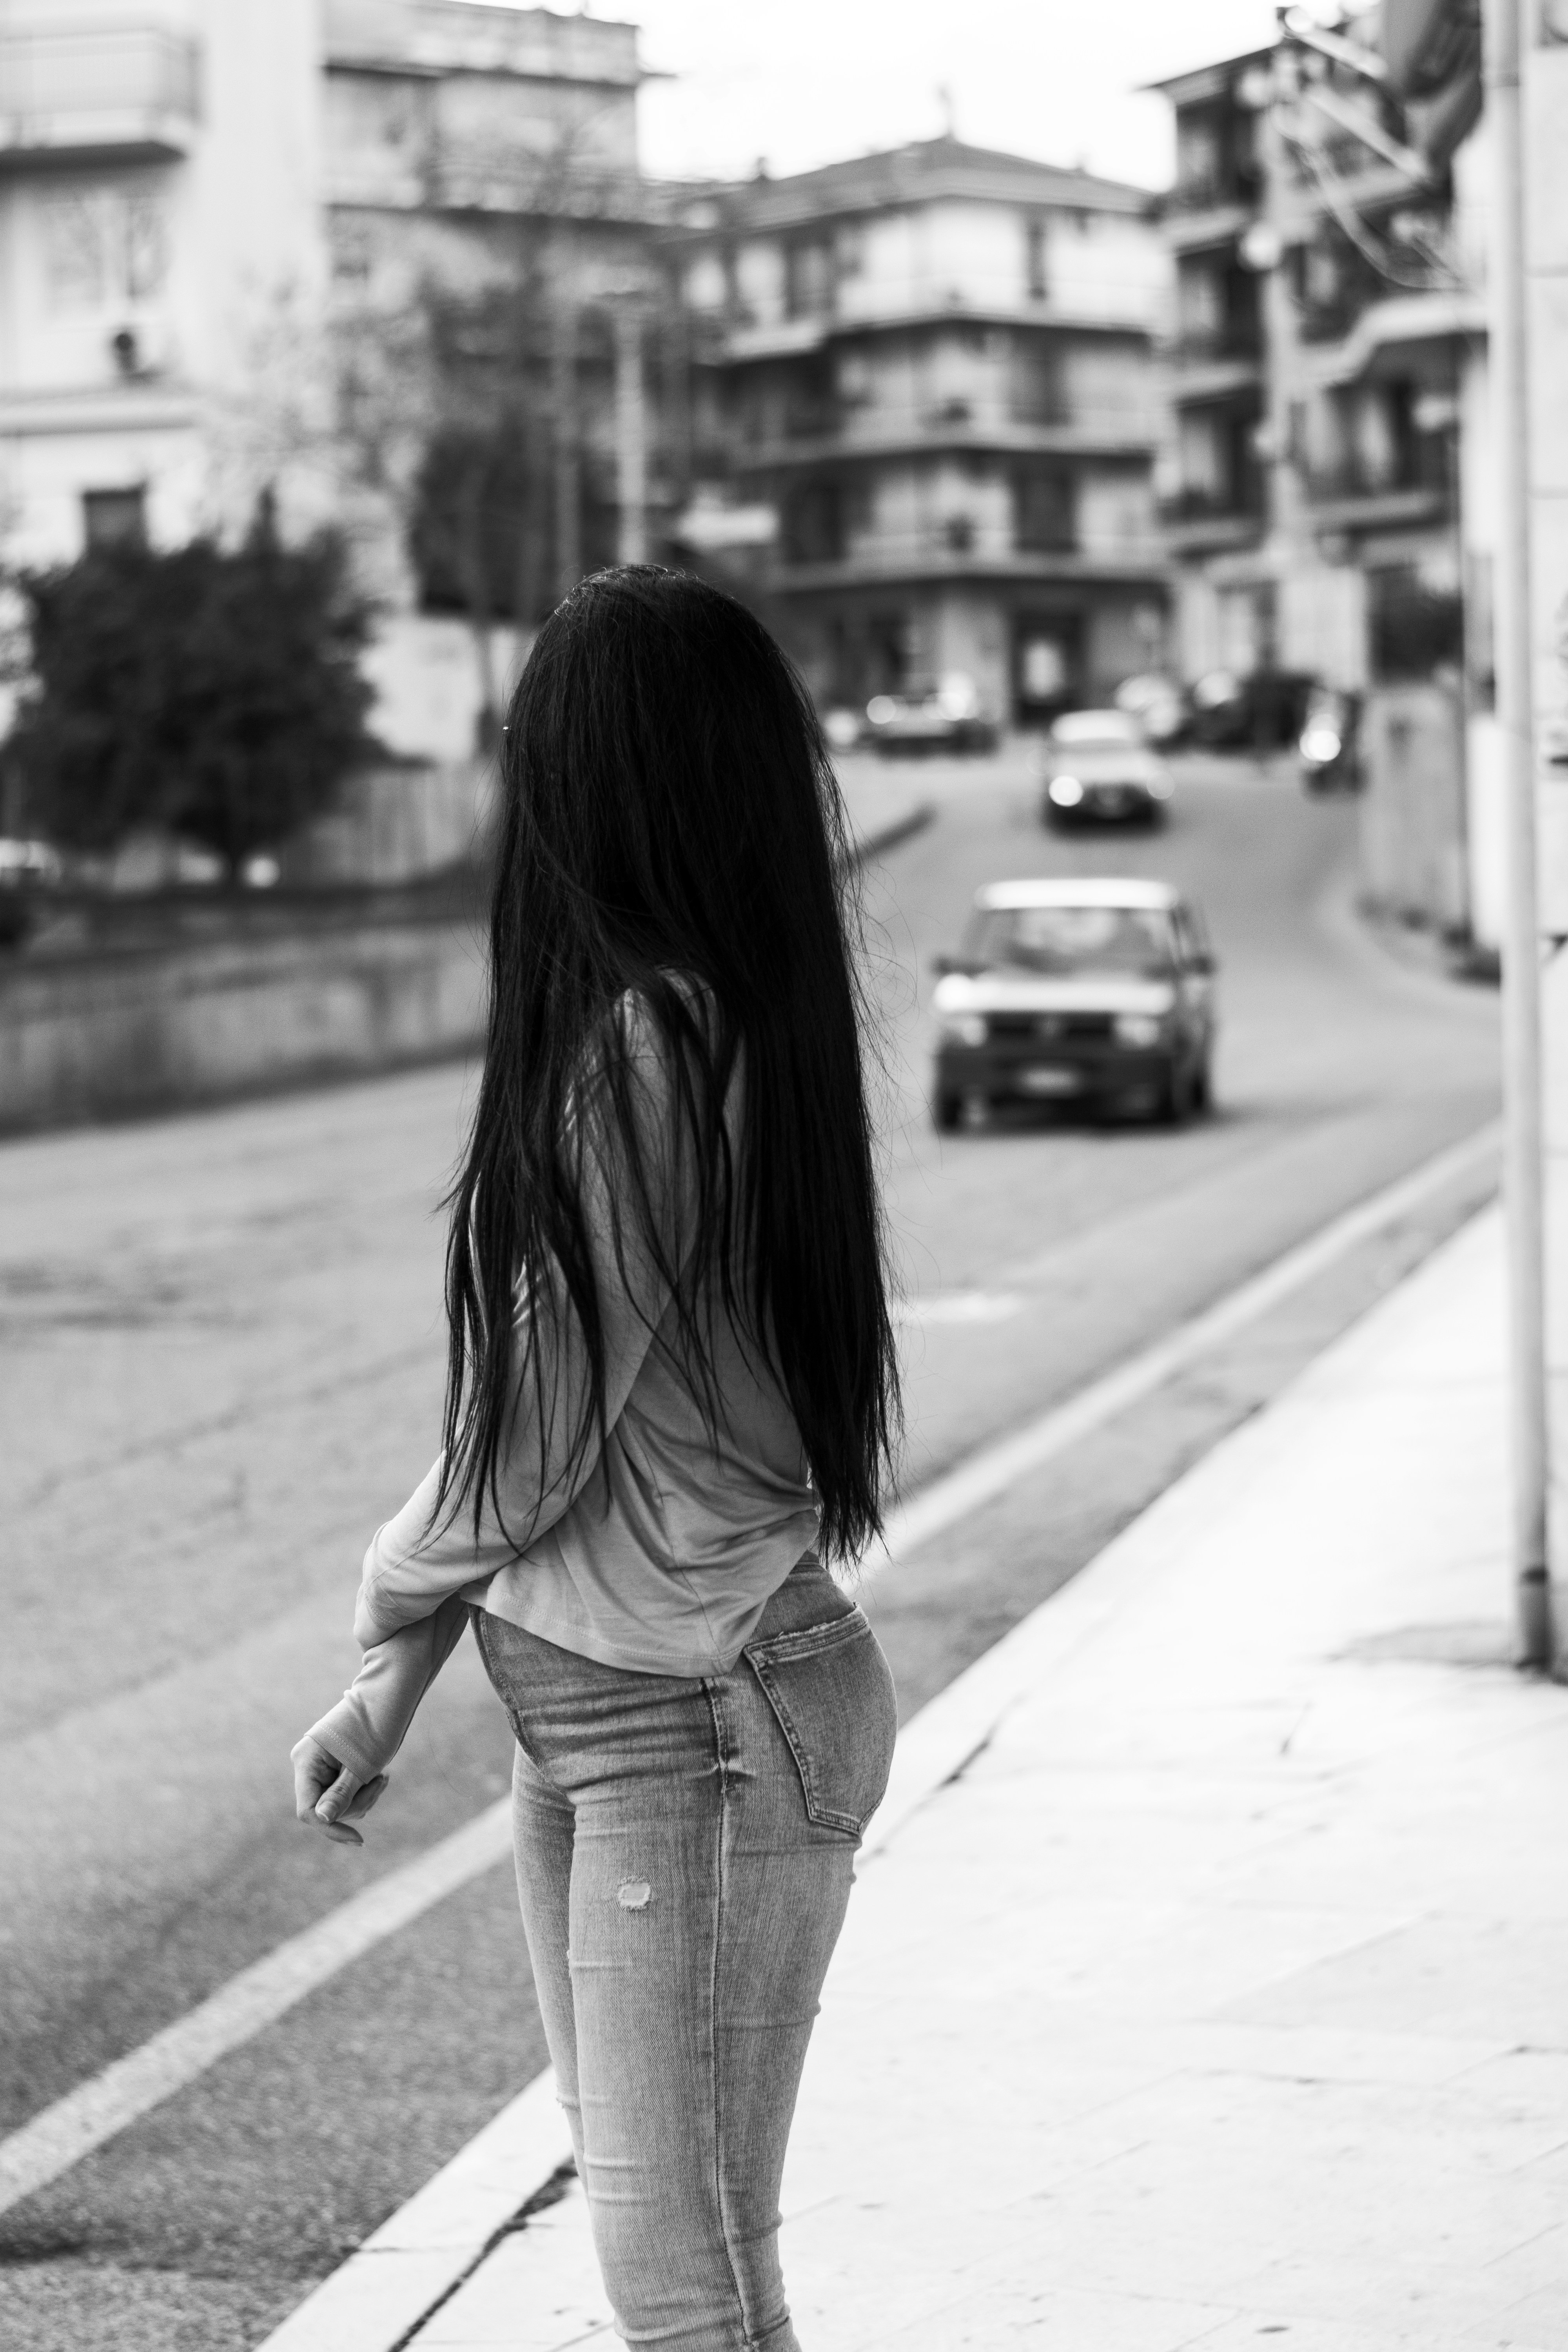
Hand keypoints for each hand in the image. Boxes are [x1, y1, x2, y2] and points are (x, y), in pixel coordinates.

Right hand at [291, 1732, 388, 1847]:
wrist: (385, 1700)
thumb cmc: (375, 1727)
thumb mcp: (361, 1765)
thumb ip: (340, 1794)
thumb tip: (321, 1819)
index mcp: (306, 1761)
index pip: (308, 1810)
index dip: (331, 1827)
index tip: (359, 1840)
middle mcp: (307, 1766)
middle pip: (326, 1810)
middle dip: (356, 1803)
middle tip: (382, 1781)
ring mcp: (318, 1769)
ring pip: (338, 1805)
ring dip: (363, 1797)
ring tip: (383, 1775)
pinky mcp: (332, 1770)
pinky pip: (344, 1795)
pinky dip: (362, 1791)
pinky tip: (378, 1775)